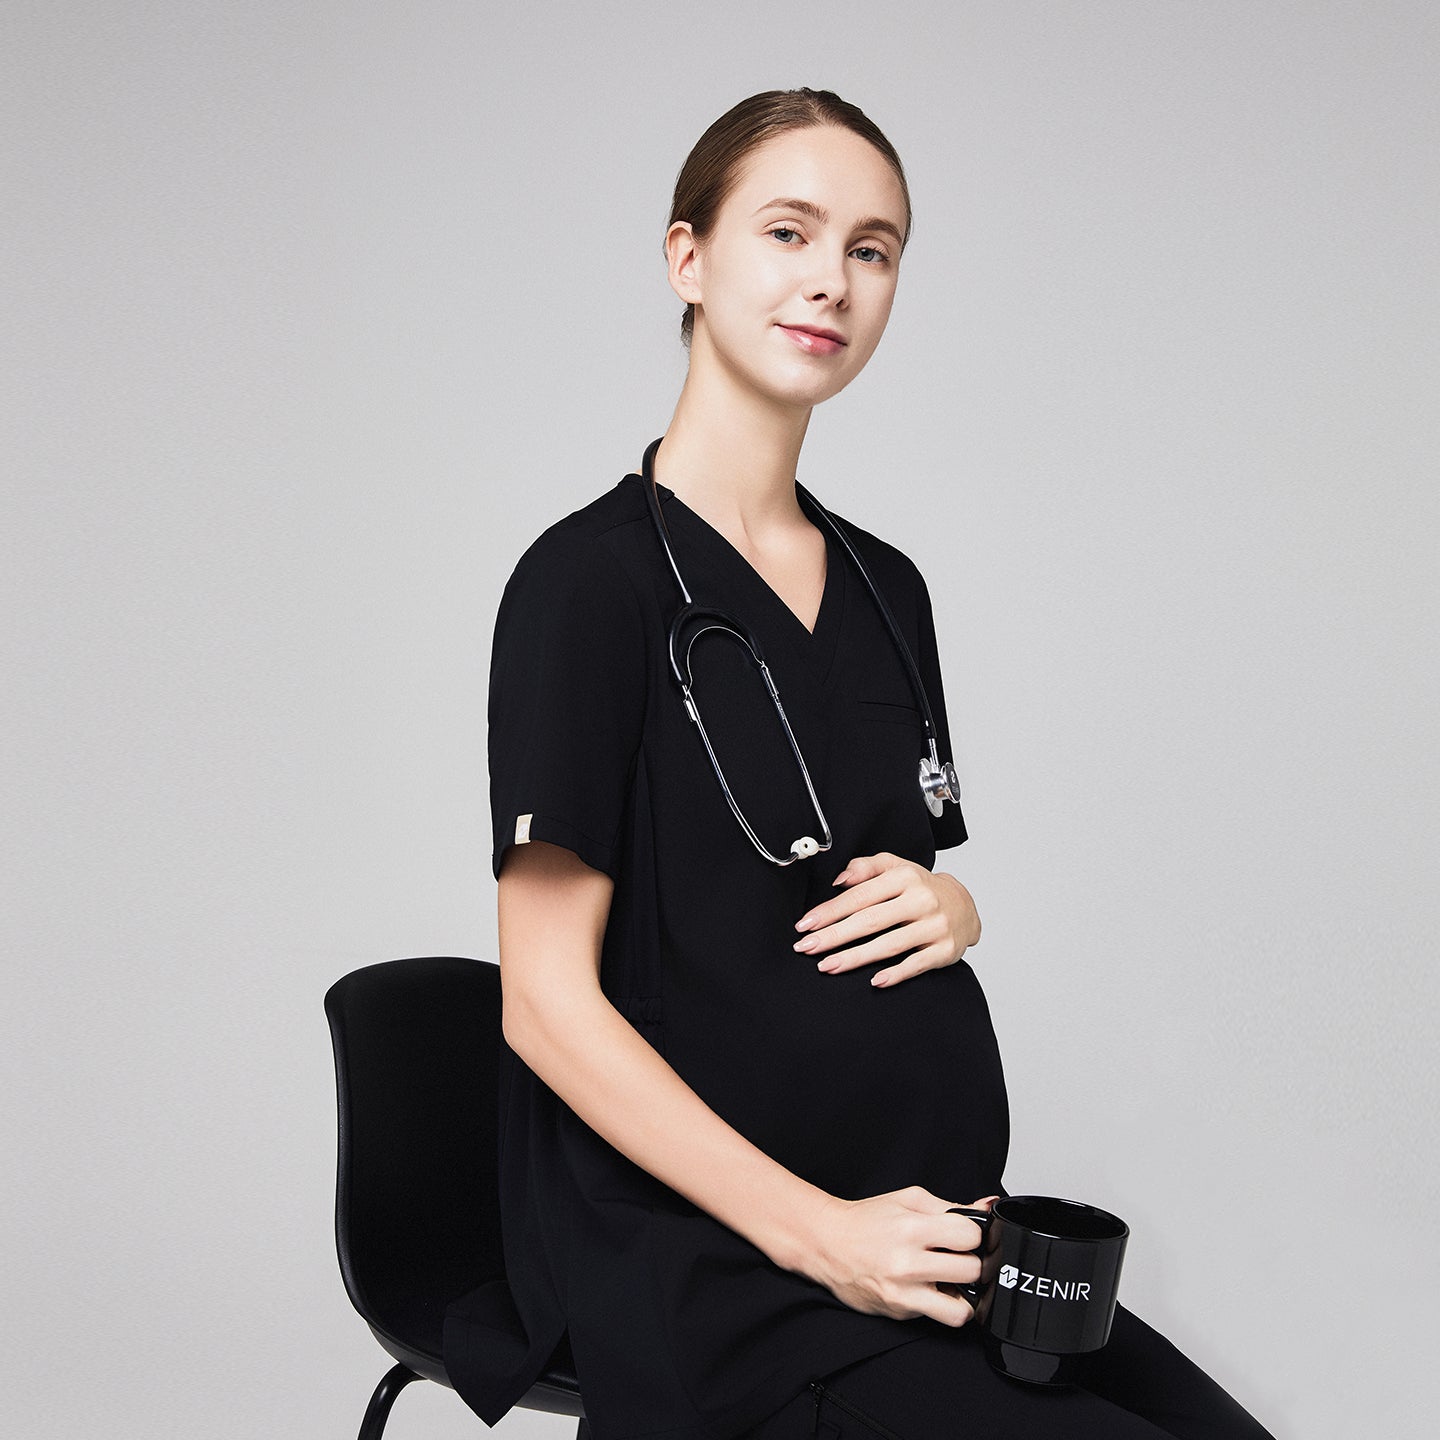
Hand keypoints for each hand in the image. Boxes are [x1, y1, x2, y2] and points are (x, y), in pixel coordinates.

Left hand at [793, 852, 980, 987]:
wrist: (965, 906)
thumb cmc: (920, 888)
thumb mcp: (896, 867)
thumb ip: (866, 867)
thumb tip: (839, 879)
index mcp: (905, 877)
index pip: (860, 895)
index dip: (830, 911)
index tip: (805, 924)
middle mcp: (921, 900)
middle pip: (870, 921)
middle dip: (834, 936)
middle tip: (806, 947)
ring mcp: (934, 926)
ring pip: (888, 945)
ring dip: (855, 958)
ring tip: (827, 966)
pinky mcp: (944, 950)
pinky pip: (916, 964)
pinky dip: (896, 974)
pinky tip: (875, 981)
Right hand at [803, 1187, 997, 1325]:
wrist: (828, 1243)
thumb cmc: (868, 1220)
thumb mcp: (908, 1200)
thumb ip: (951, 1206)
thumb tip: (987, 1207)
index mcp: (912, 1227)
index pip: (970, 1237)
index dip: (972, 1235)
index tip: (962, 1236)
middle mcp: (907, 1262)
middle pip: (972, 1272)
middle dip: (969, 1263)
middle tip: (956, 1257)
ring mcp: (903, 1292)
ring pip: (961, 1310)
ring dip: (962, 1295)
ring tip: (950, 1280)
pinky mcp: (899, 1311)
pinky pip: (937, 1317)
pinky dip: (940, 1304)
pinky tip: (928, 1288)